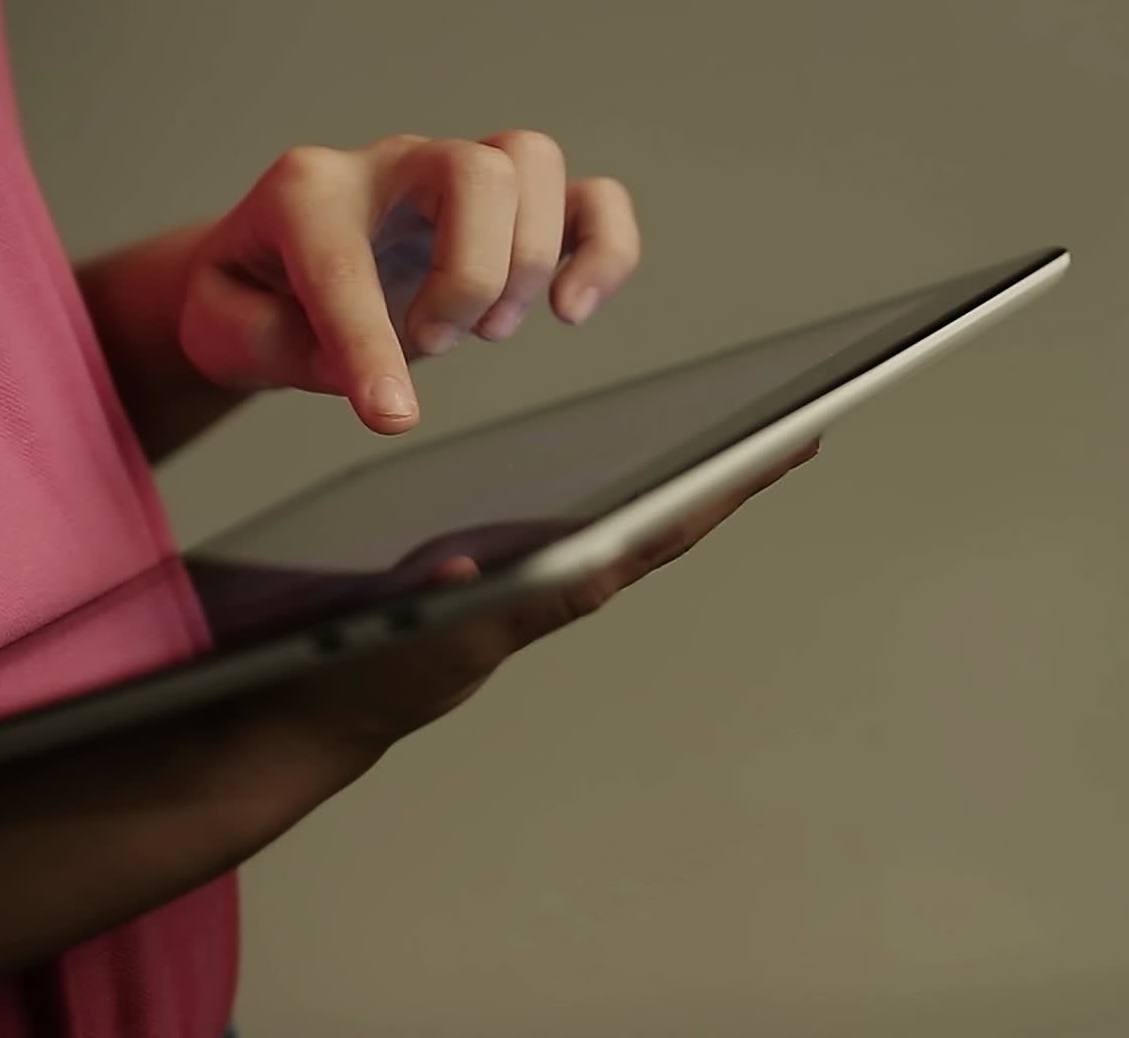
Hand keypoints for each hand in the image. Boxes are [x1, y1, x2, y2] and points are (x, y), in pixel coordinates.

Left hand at [179, 131, 639, 432]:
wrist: (269, 264)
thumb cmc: (250, 294)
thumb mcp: (224, 330)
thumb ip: (282, 347)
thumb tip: (373, 373)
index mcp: (307, 193)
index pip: (349, 259)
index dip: (372, 344)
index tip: (392, 417)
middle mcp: (390, 166)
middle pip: (477, 171)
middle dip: (470, 276)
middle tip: (433, 343)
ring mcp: (454, 179)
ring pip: (532, 163)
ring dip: (527, 262)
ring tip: (490, 328)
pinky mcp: (506, 212)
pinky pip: (589, 198)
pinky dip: (606, 249)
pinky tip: (574, 306)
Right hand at [253, 438, 820, 768]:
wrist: (323, 703)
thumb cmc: (359, 673)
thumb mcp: (394, 643)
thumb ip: (432, 612)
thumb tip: (468, 570)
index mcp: (546, 591)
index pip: (654, 534)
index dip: (723, 489)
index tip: (791, 444)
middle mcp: (561, 582)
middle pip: (667, 522)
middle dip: (737, 475)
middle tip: (804, 426)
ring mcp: (545, 577)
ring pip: (639, 524)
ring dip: (697, 483)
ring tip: (748, 438)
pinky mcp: (520, 573)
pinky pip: (598, 526)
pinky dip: (642, 493)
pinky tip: (651, 469)